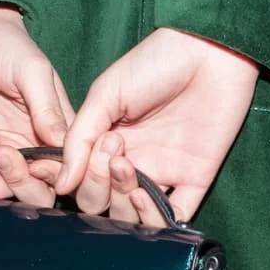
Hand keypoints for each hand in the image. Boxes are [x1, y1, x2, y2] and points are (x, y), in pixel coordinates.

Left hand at [0, 5, 73, 196]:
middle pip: (32, 193)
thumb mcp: (33, 72)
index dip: (45, 175)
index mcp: (59, 134)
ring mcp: (2, 154)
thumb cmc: (8, 47)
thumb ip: (48, 109)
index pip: (62, 172)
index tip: (25, 156)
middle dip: (13, 179)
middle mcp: (32, 151)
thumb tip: (64, 147)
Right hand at [55, 28, 258, 223]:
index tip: (70, 159)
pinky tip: (143, 196)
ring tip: (125, 167)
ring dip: (121, 202)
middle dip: (97, 184)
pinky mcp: (194, 180)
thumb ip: (79, 139)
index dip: (69, 179)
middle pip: (101, 202)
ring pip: (132, 217)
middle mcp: (132, 164)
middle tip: (112, 148)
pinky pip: (172, 217)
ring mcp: (163, 174)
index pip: (79, 181)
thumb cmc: (154, 63)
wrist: (209, 51)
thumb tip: (60, 183)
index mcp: (107, 143)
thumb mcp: (104, 95)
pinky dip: (153, 218)